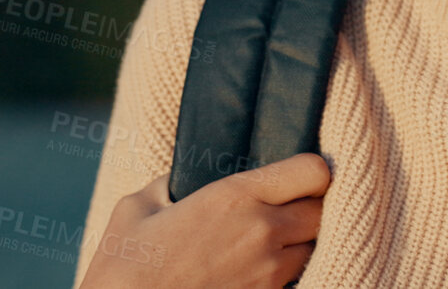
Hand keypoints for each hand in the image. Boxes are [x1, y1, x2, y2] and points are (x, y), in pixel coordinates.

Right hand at [79, 152, 329, 288]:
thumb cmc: (124, 264)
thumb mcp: (138, 207)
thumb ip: (170, 184)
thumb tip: (180, 181)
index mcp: (236, 197)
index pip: (313, 171)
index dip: (311, 170)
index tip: (296, 174)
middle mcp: (262, 232)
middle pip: (322, 211)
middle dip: (311, 205)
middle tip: (288, 205)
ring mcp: (268, 273)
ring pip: (313, 247)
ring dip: (301, 241)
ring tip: (273, 238)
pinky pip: (295, 277)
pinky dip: (287, 269)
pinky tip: (259, 266)